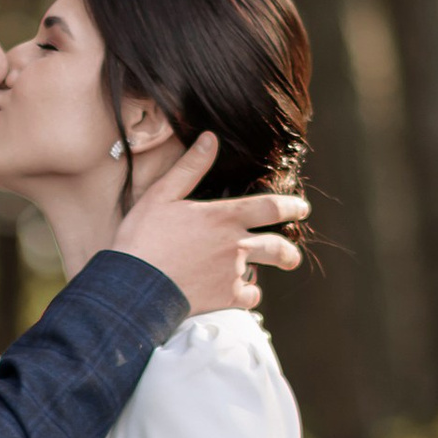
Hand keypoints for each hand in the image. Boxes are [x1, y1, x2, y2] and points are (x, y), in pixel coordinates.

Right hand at [118, 132, 308, 317]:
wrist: (136, 285)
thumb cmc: (143, 238)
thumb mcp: (162, 194)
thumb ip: (190, 167)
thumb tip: (210, 139)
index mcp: (224, 217)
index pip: (271, 207)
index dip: (291, 206)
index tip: (302, 208)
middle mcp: (235, 245)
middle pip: (278, 247)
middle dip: (289, 252)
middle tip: (291, 256)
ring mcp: (232, 273)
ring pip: (262, 273)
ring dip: (264, 273)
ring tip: (262, 274)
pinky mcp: (225, 298)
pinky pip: (249, 297)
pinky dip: (246, 295)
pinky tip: (238, 293)